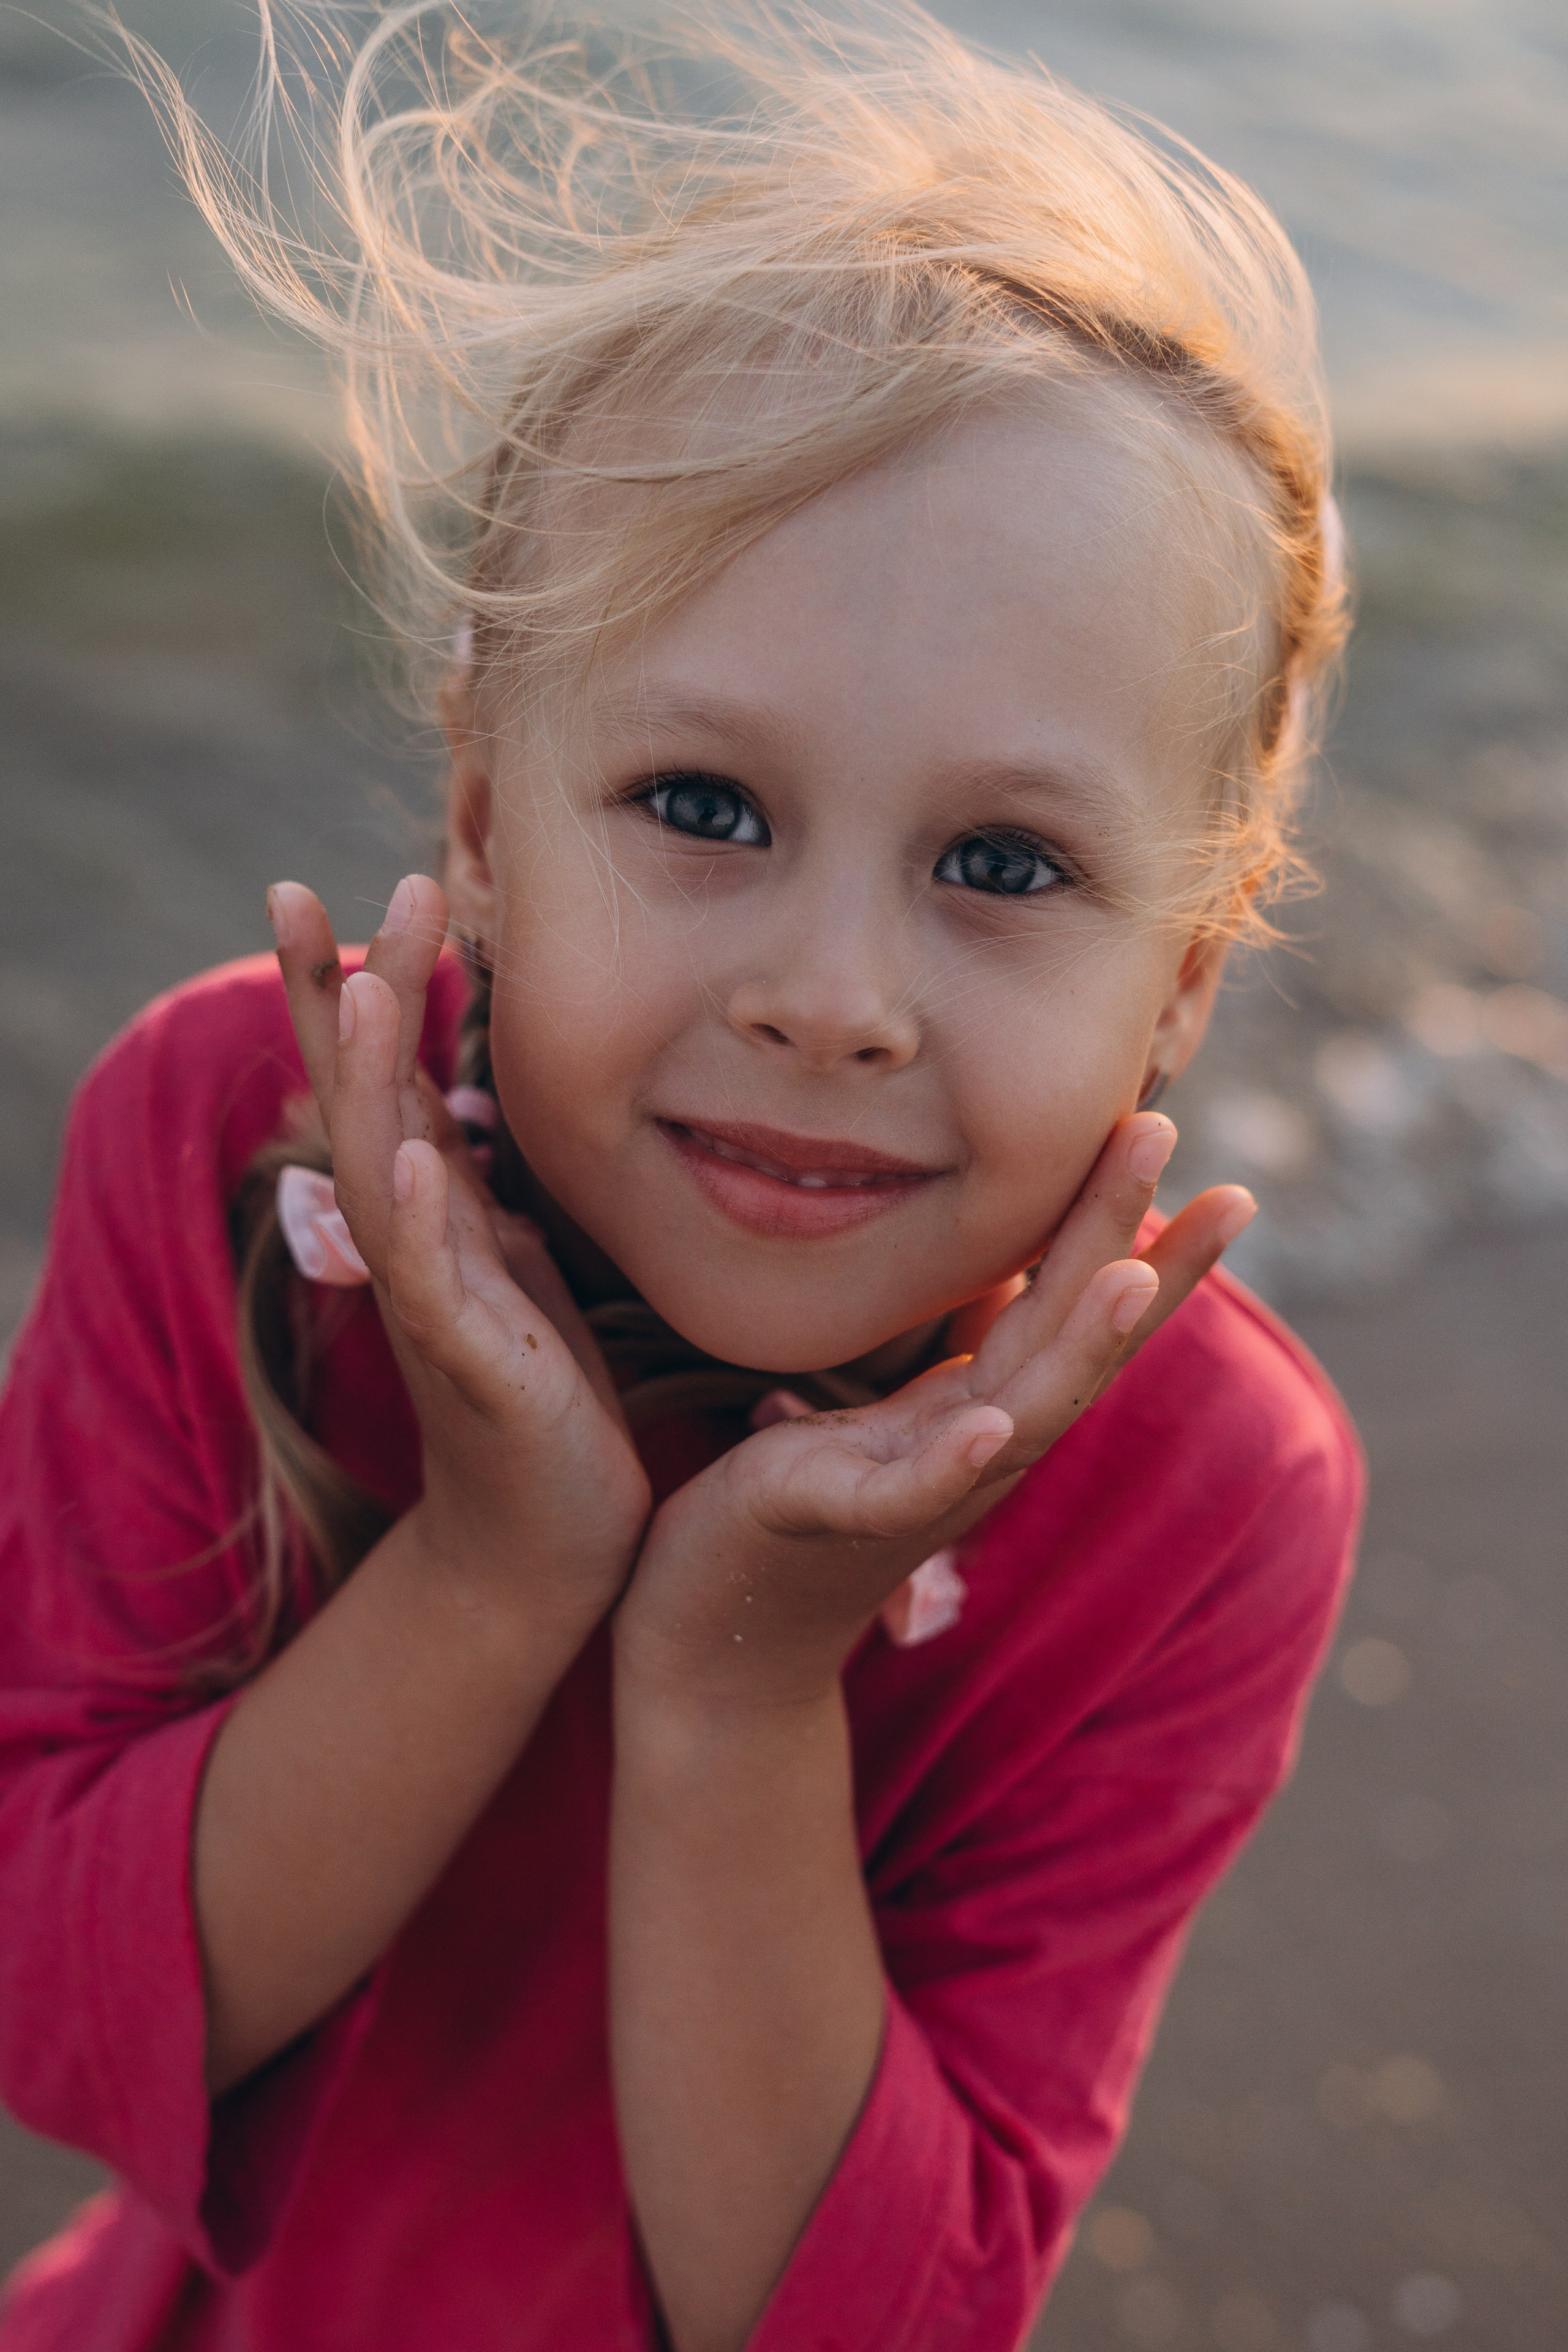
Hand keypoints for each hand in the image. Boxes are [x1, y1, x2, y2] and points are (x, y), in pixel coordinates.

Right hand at [268, 875, 651, 1638]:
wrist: (548, 1539)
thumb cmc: (537, 1397)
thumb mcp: (513, 1268)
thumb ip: (476, 1190)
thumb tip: (456, 1109)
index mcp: (426, 1214)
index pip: (375, 1080)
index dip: (344, 988)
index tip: (335, 890)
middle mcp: (408, 1245)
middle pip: (356, 1098)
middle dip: (333, 994)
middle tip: (297, 890)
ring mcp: (430, 1302)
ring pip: (378, 1171)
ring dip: (369, 1076)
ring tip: (366, 977)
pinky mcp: (471, 1365)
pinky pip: (434, 1284)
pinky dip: (424, 1218)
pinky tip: (421, 1157)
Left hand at [615, 1113, 1253, 1703]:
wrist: (716, 1632)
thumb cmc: (793, 1502)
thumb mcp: (882, 1407)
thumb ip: (946, 1351)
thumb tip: (995, 1261)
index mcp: (982, 1405)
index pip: (1079, 1310)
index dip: (1150, 1250)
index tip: (1217, 1171)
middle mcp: (973, 1445)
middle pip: (1071, 1339)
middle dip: (1128, 1244)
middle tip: (1162, 1132)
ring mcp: (915, 1488)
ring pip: (1023, 1412)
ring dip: (1081, 1345)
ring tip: (1129, 1275)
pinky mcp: (834, 1520)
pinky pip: (905, 1495)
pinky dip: (953, 1464)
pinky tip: (989, 1428)